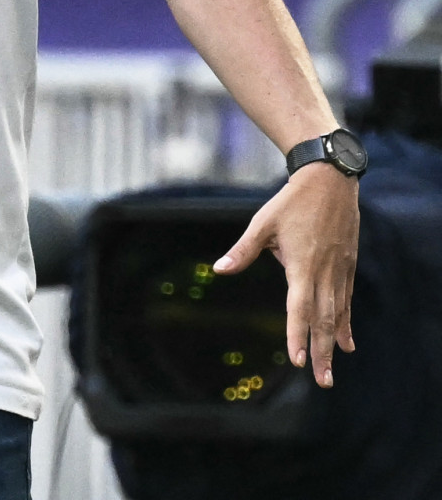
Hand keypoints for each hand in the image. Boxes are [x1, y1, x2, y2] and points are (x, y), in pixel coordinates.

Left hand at [212, 161, 358, 387]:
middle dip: (321, 352)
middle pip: (324, 320)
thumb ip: (243, 250)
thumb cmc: (291, 203)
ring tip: (331, 370)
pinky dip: (346, 324)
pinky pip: (346, 302)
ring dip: (335, 344)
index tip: (295, 361)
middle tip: (322, 381)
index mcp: (302, 266)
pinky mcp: (347, 267)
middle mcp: (324, 273)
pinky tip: (347, 342)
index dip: (298, 335)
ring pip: (338, 315)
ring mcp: (339, 272)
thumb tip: (217, 269)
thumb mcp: (262, 223)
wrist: (330, 183)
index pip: (300, 309)